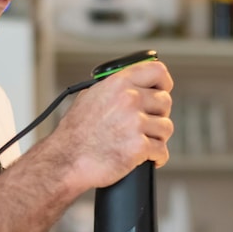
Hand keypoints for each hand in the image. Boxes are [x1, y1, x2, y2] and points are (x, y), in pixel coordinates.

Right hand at [50, 60, 173, 190]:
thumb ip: (111, 88)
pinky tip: (148, 158)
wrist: (66, 160)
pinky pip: (162, 150)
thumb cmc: (74, 134)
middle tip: (147, 125)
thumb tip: (128, 86)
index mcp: (118, 83)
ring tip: (143, 143)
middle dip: (158, 115)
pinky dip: (157, 157)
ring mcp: (135, 123)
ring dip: (157, 137)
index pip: (157, 71)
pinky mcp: (139, 146)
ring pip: (166, 127)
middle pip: (165, 101)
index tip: (163, 90)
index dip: (163, 82)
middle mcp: (129, 99)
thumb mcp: (88, 98)